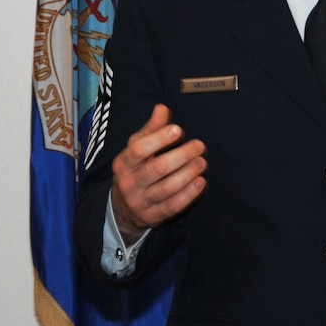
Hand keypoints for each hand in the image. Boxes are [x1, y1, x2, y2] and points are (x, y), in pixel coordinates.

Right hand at [110, 104, 206, 241]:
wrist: (123, 209)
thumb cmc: (135, 170)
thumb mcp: (136, 148)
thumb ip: (151, 129)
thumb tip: (162, 108)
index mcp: (123, 163)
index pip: (138, 150)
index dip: (158, 139)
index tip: (178, 130)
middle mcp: (129, 183)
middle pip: (156, 169)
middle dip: (181, 156)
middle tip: (199, 145)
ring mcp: (141, 202)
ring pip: (166, 188)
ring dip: (187, 174)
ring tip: (202, 162)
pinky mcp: (154, 216)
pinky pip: (173, 206)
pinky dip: (188, 194)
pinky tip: (201, 182)